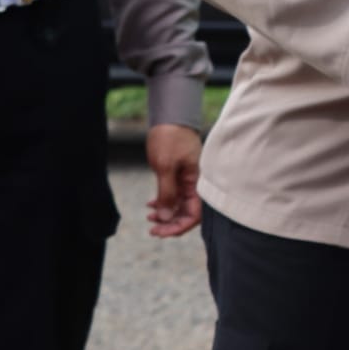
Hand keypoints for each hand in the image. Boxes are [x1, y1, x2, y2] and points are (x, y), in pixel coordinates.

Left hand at [145, 123, 201, 237]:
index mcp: (198, 182)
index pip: (195, 214)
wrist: (170, 117)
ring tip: (150, 217)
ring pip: (180, 206)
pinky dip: (163, 202)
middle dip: (171, 223)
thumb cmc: (170, 139)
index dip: (179, 226)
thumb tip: (166, 217)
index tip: (160, 232)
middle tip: (152, 229)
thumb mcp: (165, 167)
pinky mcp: (180, 175)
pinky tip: (151, 204)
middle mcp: (196, 183)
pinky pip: (175, 196)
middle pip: (188, 213)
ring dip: (166, 214)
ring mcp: (188, 179)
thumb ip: (167, 193)